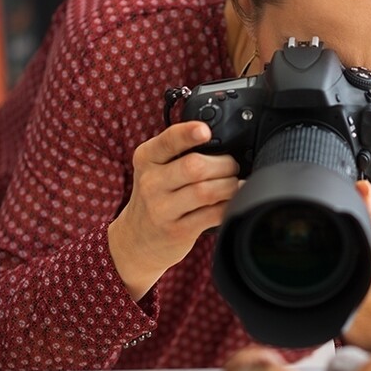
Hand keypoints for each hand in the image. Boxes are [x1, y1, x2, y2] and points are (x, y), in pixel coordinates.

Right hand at [109, 122, 240, 299]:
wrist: (136, 239)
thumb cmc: (155, 196)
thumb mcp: (155, 169)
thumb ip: (178, 153)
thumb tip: (222, 143)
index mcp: (146, 158)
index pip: (168, 141)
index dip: (188, 134)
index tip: (205, 131)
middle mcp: (151, 182)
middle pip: (195, 167)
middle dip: (224, 164)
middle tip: (232, 167)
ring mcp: (162, 209)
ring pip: (206, 191)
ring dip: (230, 186)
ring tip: (234, 184)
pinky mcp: (177, 231)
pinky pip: (213, 214)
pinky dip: (229, 205)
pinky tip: (231, 201)